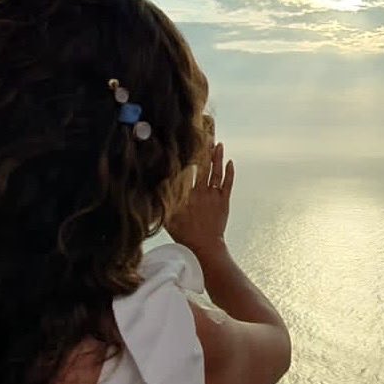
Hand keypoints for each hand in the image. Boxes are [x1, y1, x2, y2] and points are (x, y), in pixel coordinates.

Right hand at [166, 141, 233, 257]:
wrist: (204, 246)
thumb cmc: (185, 235)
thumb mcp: (168, 218)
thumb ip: (163, 203)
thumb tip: (152, 190)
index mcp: (187, 194)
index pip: (188, 170)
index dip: (189, 156)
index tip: (188, 144)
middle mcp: (201, 191)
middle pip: (203, 167)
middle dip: (204, 151)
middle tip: (206, 137)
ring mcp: (214, 196)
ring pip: (216, 172)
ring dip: (217, 158)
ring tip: (219, 145)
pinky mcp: (224, 202)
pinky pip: (228, 184)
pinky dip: (229, 173)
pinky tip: (230, 163)